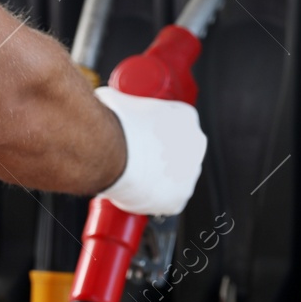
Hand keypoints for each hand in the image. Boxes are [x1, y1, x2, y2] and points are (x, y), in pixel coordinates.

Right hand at [92, 88, 206, 216]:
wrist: (108, 151)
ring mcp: (190, 173)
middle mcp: (196, 143)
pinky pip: (169, 201)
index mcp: (185, 116)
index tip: (143, 138)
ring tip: (136, 177)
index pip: (177, 125)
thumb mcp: (115, 99)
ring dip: (161, 179)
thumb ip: (116, 101)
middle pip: (181, 152)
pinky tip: (139, 194)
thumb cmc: (111, 124)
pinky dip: (155, 201)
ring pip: (177, 178)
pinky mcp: (179, 198)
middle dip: (162, 156)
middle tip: (138, 158)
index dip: (158, 133)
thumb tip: (105, 101)